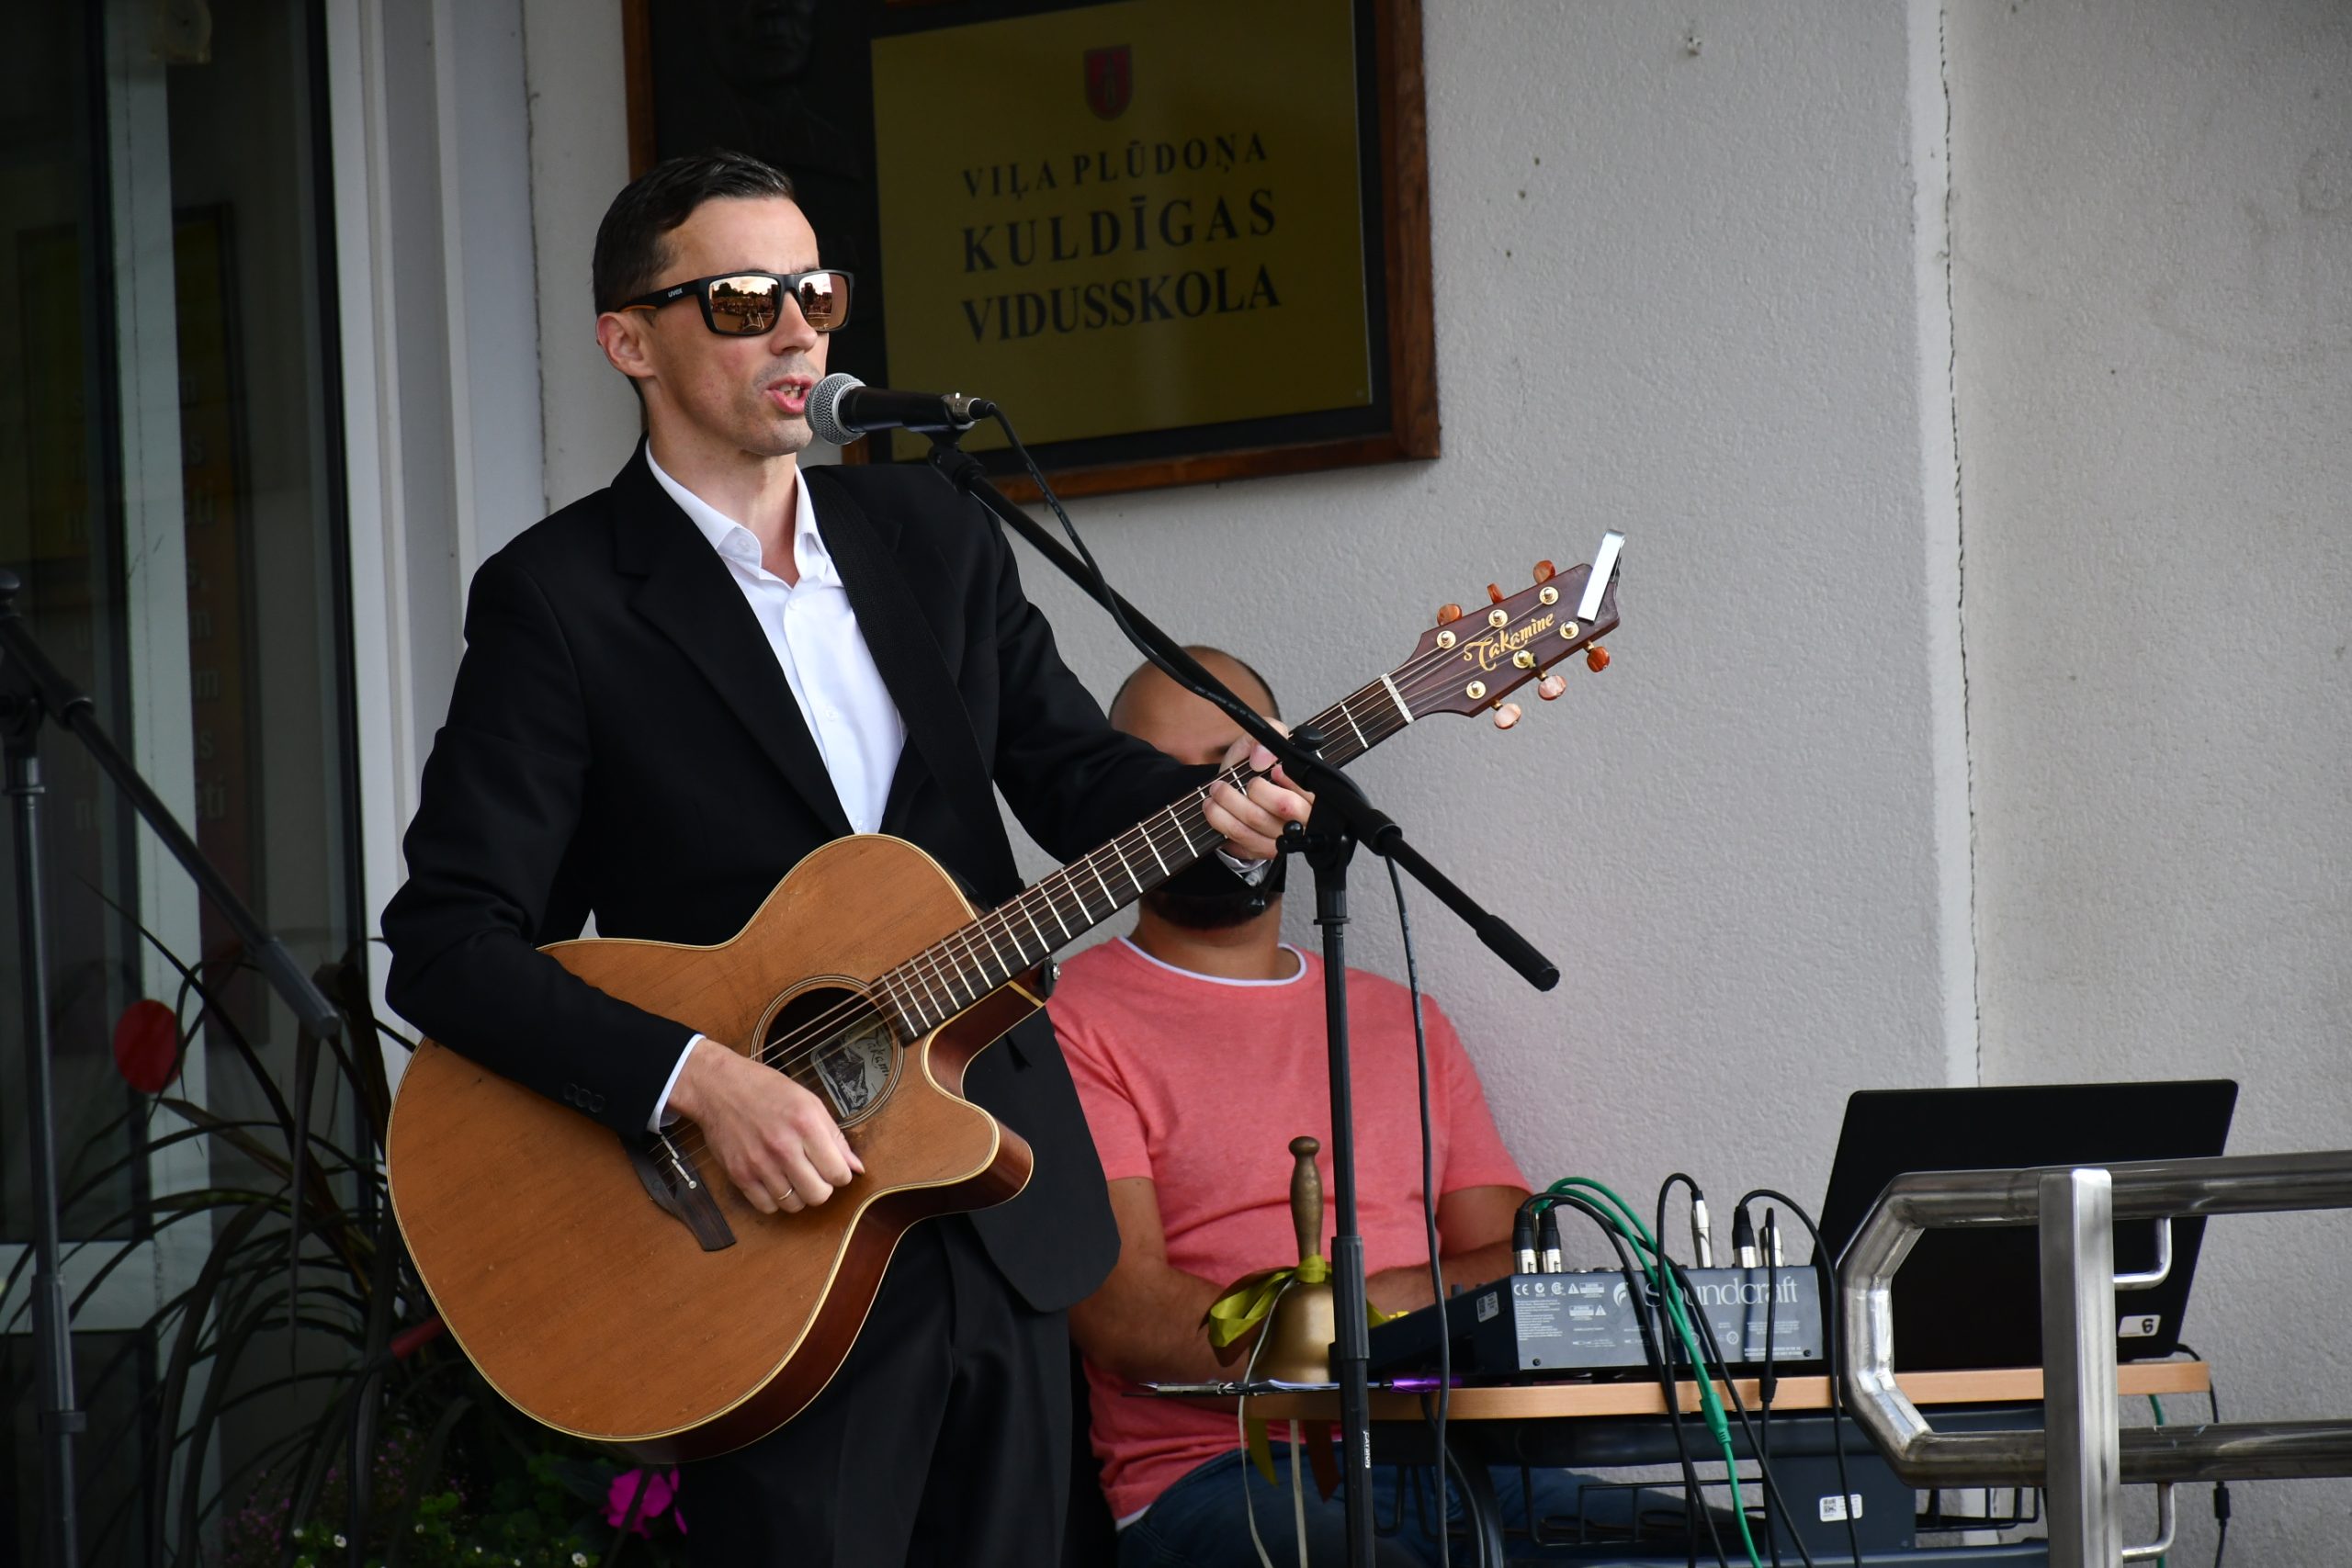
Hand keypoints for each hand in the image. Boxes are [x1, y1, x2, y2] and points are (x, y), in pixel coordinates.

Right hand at [666, 1038, 864, 1214]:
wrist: (718, 1088)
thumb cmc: (767, 1090)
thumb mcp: (809, 1102)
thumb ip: (835, 1136)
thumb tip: (856, 1167)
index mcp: (806, 1124)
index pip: (838, 1173)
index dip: (841, 1174)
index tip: (833, 1167)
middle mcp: (783, 1146)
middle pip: (818, 1195)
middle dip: (822, 1188)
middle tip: (815, 1173)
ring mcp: (759, 1163)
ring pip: (794, 1204)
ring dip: (799, 1194)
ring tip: (794, 1175)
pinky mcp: (739, 1175)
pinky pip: (767, 1207)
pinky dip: (775, 1200)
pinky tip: (775, 1181)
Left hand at [1205, 726, 1314, 861]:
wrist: (1238, 791)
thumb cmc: (1257, 767)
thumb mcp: (1265, 740)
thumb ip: (1271, 733)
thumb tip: (1263, 757)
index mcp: (1312, 789)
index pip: (1311, 789)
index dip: (1291, 779)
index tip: (1273, 770)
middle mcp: (1304, 817)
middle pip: (1286, 807)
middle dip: (1254, 789)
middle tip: (1235, 781)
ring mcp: (1285, 838)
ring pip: (1258, 823)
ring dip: (1229, 803)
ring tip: (1216, 791)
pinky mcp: (1265, 850)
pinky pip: (1243, 840)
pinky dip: (1223, 822)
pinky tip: (1215, 810)